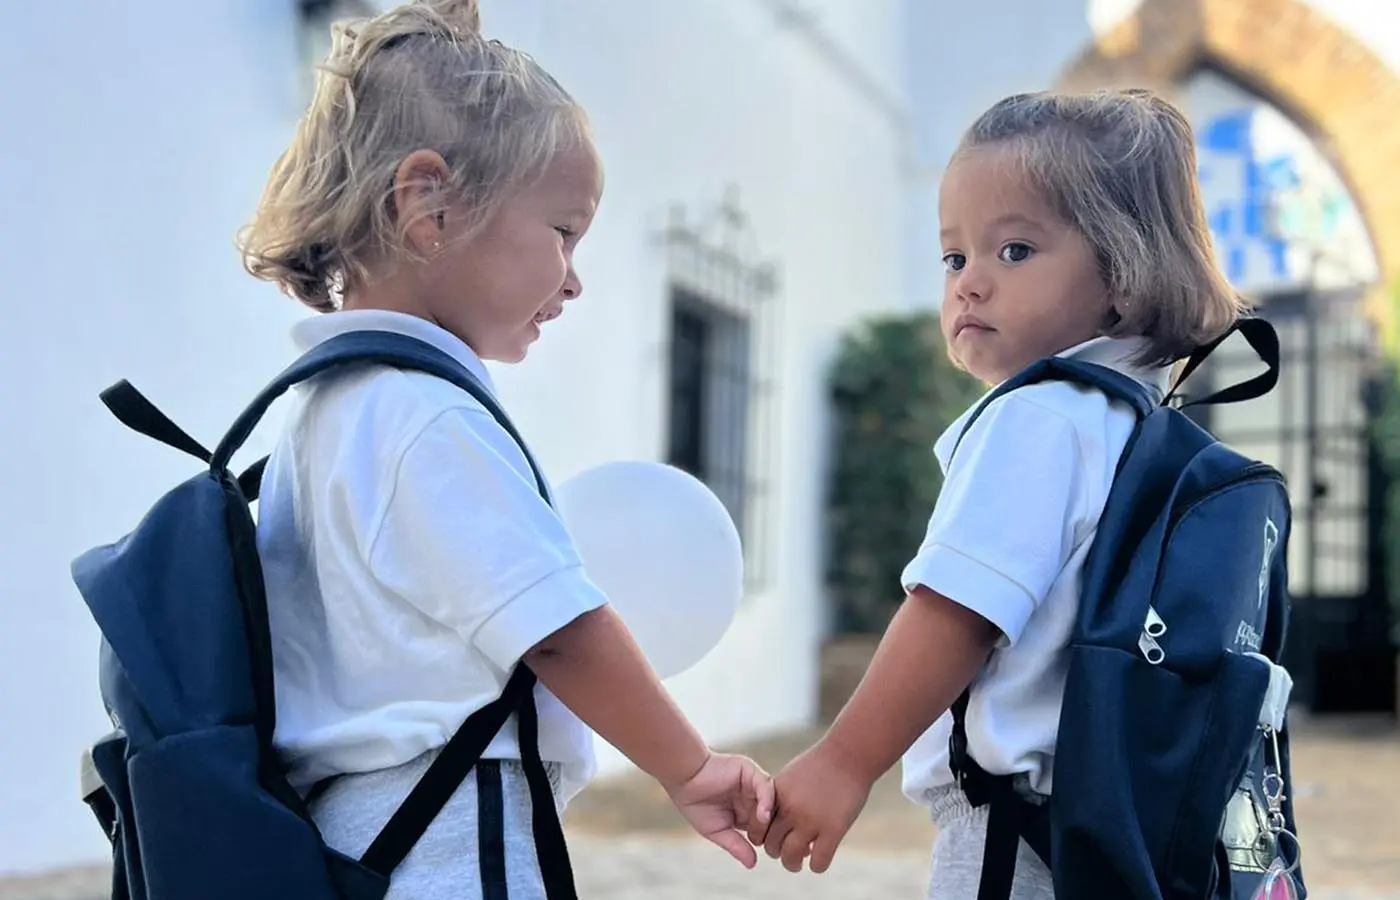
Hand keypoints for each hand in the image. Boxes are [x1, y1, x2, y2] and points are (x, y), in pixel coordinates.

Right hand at [666, 752, 775, 867]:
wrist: (683, 780)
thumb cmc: (696, 805)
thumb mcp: (717, 831)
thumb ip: (736, 845)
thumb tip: (753, 865)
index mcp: (745, 810)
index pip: (764, 825)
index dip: (765, 837)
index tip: (761, 848)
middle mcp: (751, 796)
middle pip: (772, 812)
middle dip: (770, 827)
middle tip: (764, 838)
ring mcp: (751, 782)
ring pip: (772, 799)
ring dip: (770, 815)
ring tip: (762, 827)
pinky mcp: (749, 770)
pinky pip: (764, 785)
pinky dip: (766, 800)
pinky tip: (763, 815)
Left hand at [755, 739, 871, 872]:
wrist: (848, 755)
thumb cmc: (821, 764)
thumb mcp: (791, 776)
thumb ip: (779, 797)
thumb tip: (771, 817)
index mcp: (777, 795)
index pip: (757, 828)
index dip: (762, 837)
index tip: (771, 839)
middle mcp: (791, 809)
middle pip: (771, 845)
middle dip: (777, 852)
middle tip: (787, 852)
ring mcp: (812, 820)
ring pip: (791, 857)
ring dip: (793, 864)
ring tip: (798, 862)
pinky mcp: (834, 829)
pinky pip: (819, 861)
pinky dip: (817, 866)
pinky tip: (819, 860)